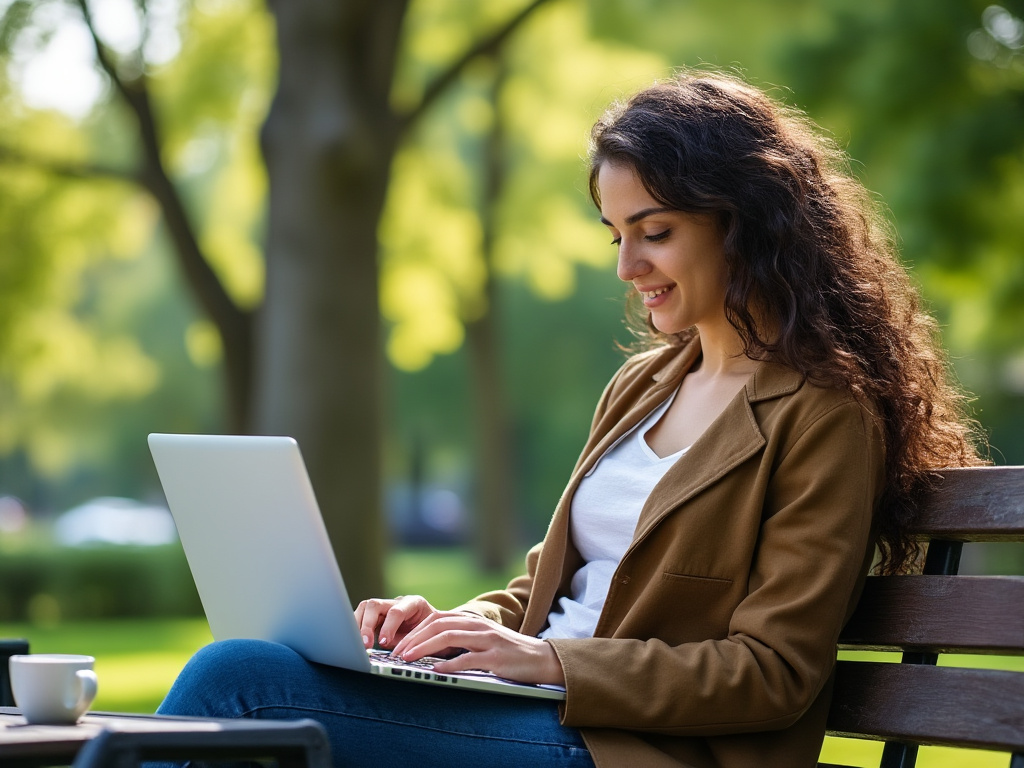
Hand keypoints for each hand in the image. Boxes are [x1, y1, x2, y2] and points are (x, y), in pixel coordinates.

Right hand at [354, 595, 440, 649]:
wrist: (436, 628)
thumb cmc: (433, 633)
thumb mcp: (427, 637)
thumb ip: (412, 643)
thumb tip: (399, 656)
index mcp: (414, 603)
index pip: (396, 611)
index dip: (388, 627)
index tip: (383, 643)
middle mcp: (397, 601)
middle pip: (375, 605)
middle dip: (367, 625)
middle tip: (365, 644)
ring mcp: (386, 606)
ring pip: (365, 608)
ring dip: (357, 626)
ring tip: (356, 644)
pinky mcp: (376, 615)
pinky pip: (361, 616)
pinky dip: (355, 628)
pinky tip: (354, 640)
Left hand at [391, 613, 565, 686]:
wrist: (542, 658)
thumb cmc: (509, 653)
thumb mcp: (482, 641)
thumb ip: (461, 642)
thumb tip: (430, 652)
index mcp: (472, 622)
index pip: (437, 619)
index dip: (415, 630)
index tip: (398, 644)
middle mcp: (478, 627)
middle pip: (438, 625)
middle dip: (414, 638)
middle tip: (396, 652)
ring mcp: (487, 641)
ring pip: (449, 638)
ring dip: (424, 648)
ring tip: (408, 659)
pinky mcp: (496, 658)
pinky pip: (468, 659)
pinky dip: (449, 664)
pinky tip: (436, 670)